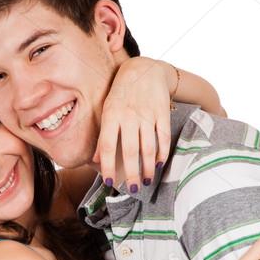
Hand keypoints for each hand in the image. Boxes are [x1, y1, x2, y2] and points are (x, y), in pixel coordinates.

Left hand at [93, 57, 173, 189]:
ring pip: (148, 147)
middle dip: (131, 174)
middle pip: (130, 151)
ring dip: (147, 168)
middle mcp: (129, 116)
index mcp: (111, 116)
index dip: (108, 166)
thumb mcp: (107, 110)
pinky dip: (162, 153)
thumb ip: (102, 135)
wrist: (144, 69)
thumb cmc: (121, 94)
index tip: (109, 182)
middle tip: (131, 189)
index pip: (108, 146)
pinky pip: (163, 137)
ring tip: (145, 181)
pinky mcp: (162, 112)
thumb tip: (96, 161)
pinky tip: (158, 165)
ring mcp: (147, 114)